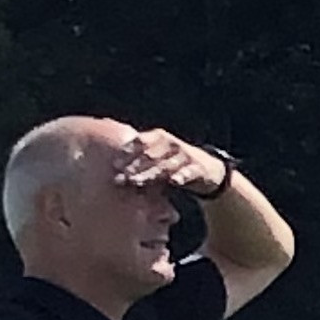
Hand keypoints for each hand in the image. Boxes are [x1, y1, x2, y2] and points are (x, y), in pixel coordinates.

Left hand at [115, 128, 229, 200]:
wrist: (208, 170)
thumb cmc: (175, 164)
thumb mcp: (157, 156)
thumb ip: (139, 157)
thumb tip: (111, 165)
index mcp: (159, 137)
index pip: (140, 142)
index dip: (127, 153)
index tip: (114, 165)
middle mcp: (172, 144)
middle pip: (149, 155)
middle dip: (134, 167)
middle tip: (121, 178)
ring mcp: (186, 156)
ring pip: (165, 165)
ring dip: (150, 174)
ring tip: (137, 182)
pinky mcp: (199, 168)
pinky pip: (189, 172)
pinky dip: (181, 176)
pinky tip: (174, 182)